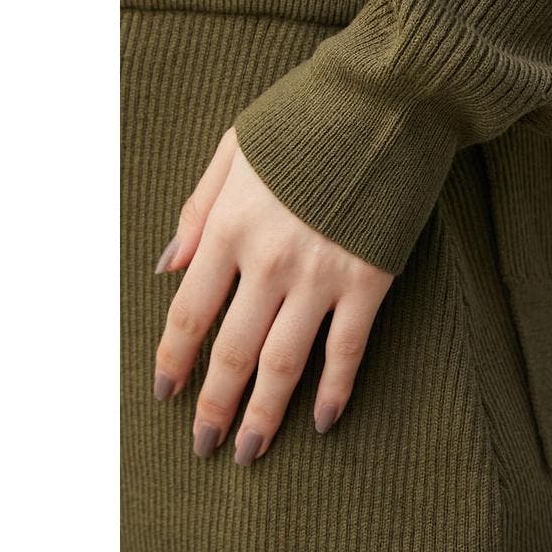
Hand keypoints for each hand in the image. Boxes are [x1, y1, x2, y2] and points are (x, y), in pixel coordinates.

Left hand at [152, 126, 394, 465]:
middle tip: (205, 444)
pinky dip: (335, 389)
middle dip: (215, 405)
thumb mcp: (235, 148)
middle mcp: (269, 259)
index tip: (166, 393)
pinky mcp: (370, 278)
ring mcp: (322, 273)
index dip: (174, 360)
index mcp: (230, 225)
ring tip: (250, 452)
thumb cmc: (307, 117)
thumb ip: (197, 209)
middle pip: (233, 350)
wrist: (386, 99)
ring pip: (284, 361)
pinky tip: (324, 419)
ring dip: (265, 413)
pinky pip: (348, 348)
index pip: (190, 313)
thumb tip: (168, 267)